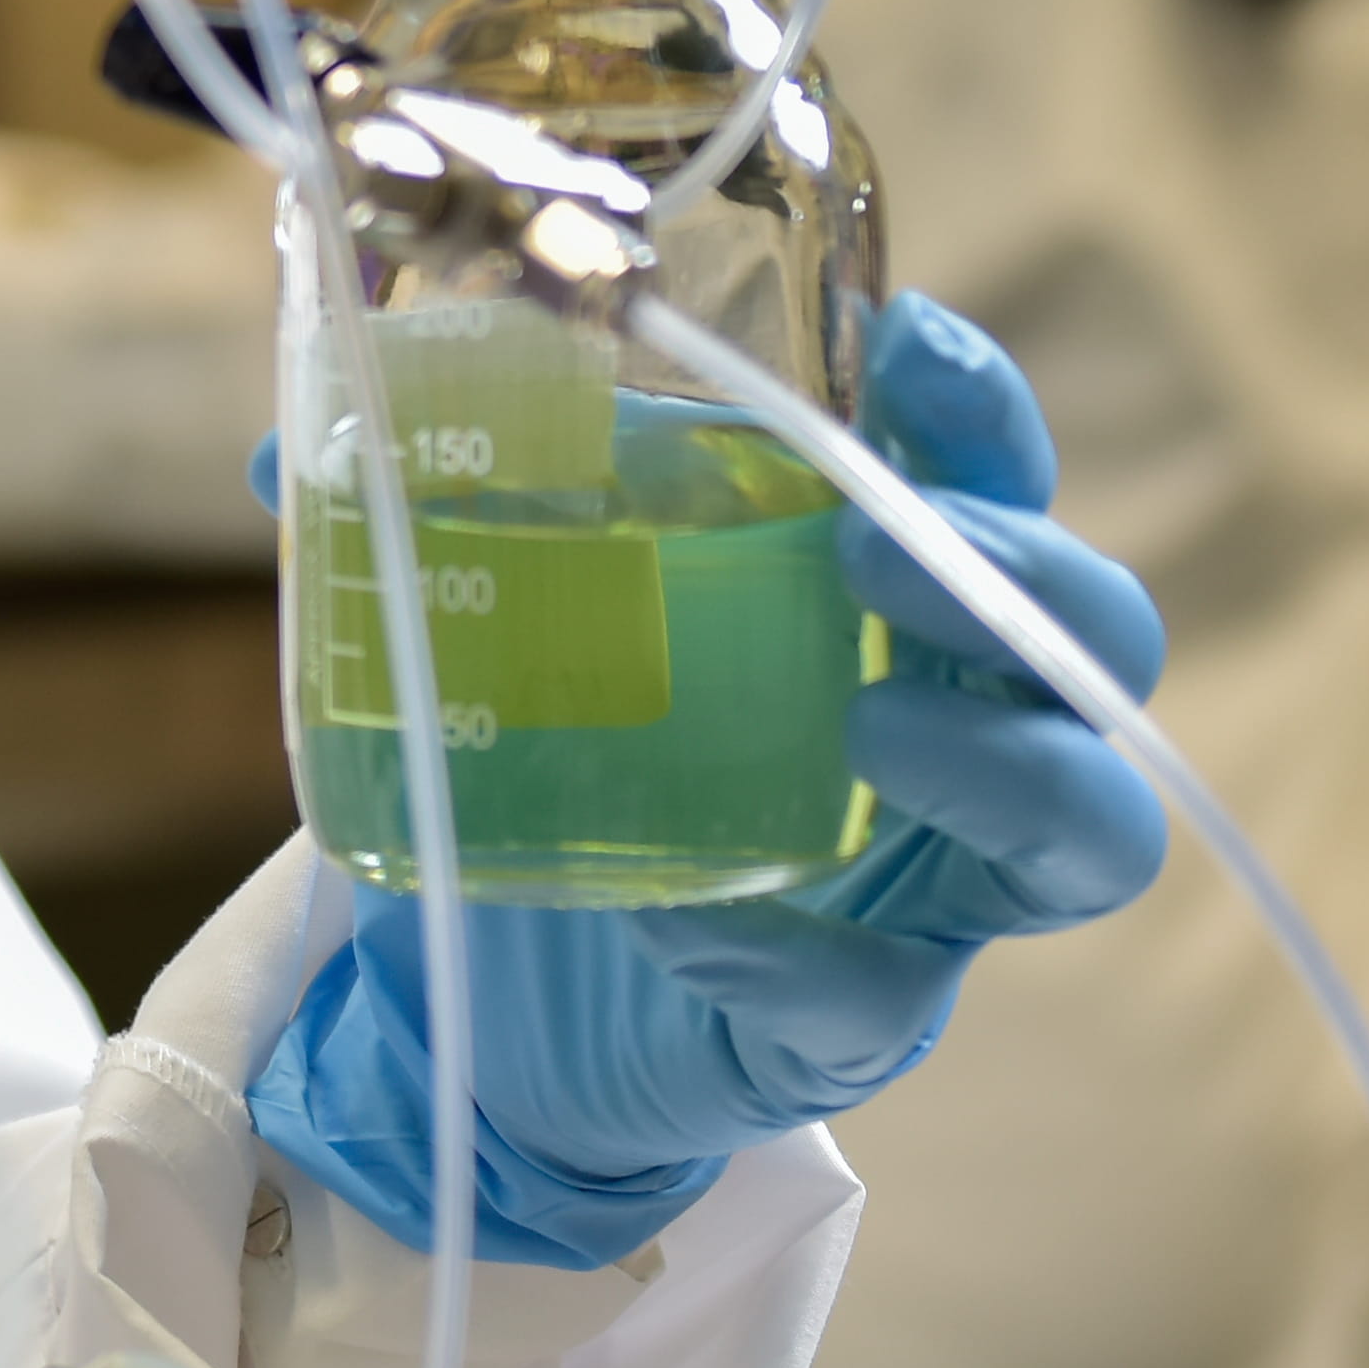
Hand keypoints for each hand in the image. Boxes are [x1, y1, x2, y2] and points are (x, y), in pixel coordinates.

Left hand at [245, 295, 1167, 1264]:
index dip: (980, 412)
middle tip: (864, 543)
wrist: (496, 1002)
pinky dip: (800, 957)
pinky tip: (694, 923)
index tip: (907, 344)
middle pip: (1095, 644)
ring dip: (1003, 762)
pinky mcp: (859, 1024)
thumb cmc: (558, 765)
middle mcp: (945, 723)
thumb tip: (273, 454)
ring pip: (1088, 829)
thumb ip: (429, 536)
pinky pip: (889, 1001)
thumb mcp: (509, 626)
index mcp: (875, 596)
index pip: (990, 476)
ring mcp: (928, 886)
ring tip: (870, 720)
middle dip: (1018, 577)